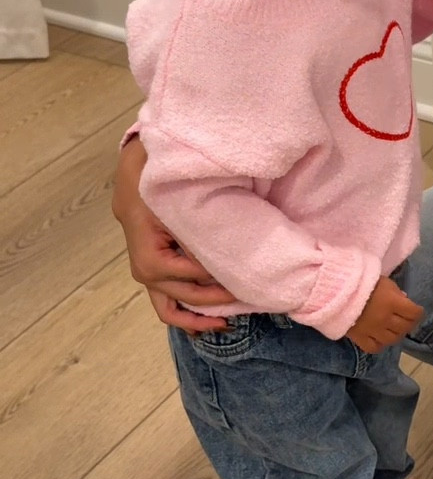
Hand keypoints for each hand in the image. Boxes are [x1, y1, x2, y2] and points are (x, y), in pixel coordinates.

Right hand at [112, 135, 236, 332]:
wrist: (144, 153)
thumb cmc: (164, 166)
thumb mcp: (182, 191)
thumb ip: (201, 221)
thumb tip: (233, 246)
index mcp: (144, 241)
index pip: (184, 271)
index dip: (212, 274)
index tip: (241, 274)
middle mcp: (139, 258)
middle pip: (176, 292)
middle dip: (212, 299)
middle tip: (246, 297)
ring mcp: (142, 262)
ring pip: (164, 303)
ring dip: (194, 317)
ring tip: (224, 325)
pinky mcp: (150, 260)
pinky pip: (162, 295)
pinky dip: (182, 310)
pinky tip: (203, 323)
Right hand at [348, 276, 424, 354]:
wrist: (335, 289)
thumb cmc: (361, 282)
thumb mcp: (383, 281)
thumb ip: (396, 292)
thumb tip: (405, 301)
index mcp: (392, 302)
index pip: (414, 313)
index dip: (418, 312)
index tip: (416, 310)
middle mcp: (385, 319)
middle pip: (405, 328)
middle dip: (409, 323)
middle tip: (406, 320)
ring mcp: (373, 331)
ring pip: (392, 340)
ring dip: (396, 334)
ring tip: (393, 328)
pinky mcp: (360, 338)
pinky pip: (374, 347)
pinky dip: (380, 344)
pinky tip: (379, 338)